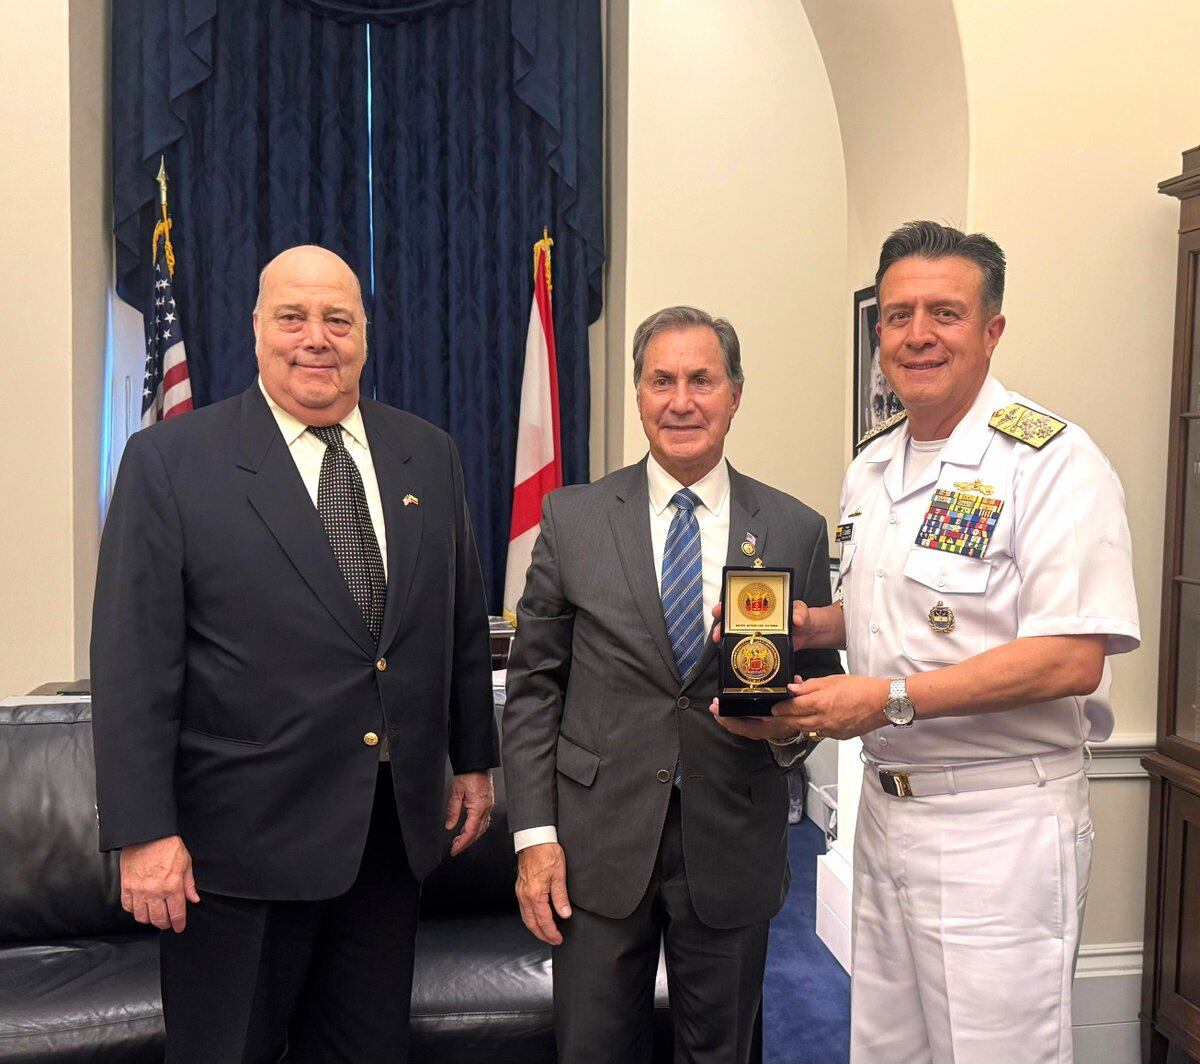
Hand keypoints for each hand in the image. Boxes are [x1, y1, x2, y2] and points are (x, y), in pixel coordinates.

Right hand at [119, 835, 199, 932]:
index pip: (176, 913)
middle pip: (159, 919)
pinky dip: (134, 911)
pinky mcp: (126, 886)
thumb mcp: (186, 863)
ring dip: (149, 920)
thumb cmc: (168, 846)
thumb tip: (193, 899)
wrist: (148, 834)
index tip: (179, 927)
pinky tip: (139, 908)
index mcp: (172, 886)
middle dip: (165, 924)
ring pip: (142, 916)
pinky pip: (128, 906)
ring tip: (154, 916)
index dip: (178, 923)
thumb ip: (189, 884)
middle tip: (167, 923)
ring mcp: (139, 890)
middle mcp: (155, 892)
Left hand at [445, 770, 494, 855]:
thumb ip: (453, 810)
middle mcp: (486, 808)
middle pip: (477, 833)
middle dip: (466, 843)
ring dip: (472, 836)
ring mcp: (489, 805)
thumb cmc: (469, 773)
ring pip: (482, 827)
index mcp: (478, 808)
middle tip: (455, 848)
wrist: (478, 761)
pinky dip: (477, 828)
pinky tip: (470, 827)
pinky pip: (484, 820)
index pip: (470, 832)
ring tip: (460, 839)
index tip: (454, 850)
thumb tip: (449, 825)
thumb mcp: (456, 792)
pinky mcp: (488, 801)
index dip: (462, 843)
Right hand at [515, 842, 571, 944]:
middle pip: (531, 923)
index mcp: (535, 894)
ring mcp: (520, 892)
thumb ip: (561, 897)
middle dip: (542, 935)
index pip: (544, 921)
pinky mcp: (520, 887)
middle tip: (552, 941)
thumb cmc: (547, 852)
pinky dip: (530, 918)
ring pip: (525, 917)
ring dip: (535, 928)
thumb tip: (565, 914)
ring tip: (545, 933)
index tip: (558, 939)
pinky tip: (536, 918)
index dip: (551, 933)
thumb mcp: (559, 874)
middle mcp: (525, 895)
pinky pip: (523, 908)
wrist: (533, 838)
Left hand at [707, 678, 809, 741]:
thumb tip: (796, 679)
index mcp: (778, 722)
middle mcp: (769, 729)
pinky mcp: (760, 729)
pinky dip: (732, 721)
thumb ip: (801, 689)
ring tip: (714, 708)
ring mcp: (764, 731)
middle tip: (714, 706)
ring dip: (727, 720)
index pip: (756, 723)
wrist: (809, 721)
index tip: (726, 708)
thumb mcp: (806, 698)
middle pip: (743, 728)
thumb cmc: (805, 707)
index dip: (739, 718)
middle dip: (726, 719)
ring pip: (741, 729)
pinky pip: (743, 728)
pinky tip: (723, 713)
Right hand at [712, 600, 818, 649]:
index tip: (719, 608)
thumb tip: (796, 619)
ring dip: (725, 639)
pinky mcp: (762, 646)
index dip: (726, 605)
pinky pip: (747, 649)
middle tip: (716, 632)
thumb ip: (799, 612)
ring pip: (736, 636)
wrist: (809, 634)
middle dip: (720, 625)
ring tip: (720, 643)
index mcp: (761, 608)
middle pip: (733, 621)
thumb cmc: (801, 616)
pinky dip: (738, 652)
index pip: (740, 604)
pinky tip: (734, 655)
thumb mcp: (800, 610)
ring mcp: (757, 634)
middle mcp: (756, 620)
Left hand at [774, 674, 889, 739]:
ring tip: (792, 718)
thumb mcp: (833, 680)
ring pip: (807, 730)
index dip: (780, 708)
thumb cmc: (862, 689)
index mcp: (820, 703)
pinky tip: (814, 722)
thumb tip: (794, 688)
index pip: (792, 708)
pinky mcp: (840, 736)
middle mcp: (824, 720)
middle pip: (796, 722)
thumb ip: (810, 685)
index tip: (774, 707)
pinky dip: (814, 728)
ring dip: (798, 724)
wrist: (883, 703)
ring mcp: (832, 730)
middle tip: (776, 715)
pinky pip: (821, 733)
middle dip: (784, 719)